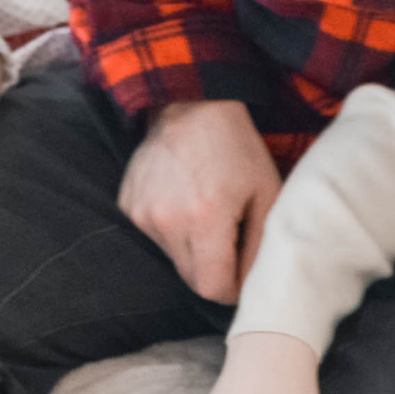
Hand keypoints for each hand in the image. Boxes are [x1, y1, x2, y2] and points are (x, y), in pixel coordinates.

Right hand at [119, 99, 281, 303]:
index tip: (241, 271)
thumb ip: (261, 246)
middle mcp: (167, 220)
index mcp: (206, 218)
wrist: (191, 104)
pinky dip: (171, 230)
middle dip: (213, 270)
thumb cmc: (237, 148)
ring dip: (191, 250)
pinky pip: (154, 238)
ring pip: (172, 259)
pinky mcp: (127, 205)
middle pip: (190, 280)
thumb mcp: (267, 193)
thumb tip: (251, 286)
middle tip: (228, 239)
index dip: (231, 288)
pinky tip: (183, 201)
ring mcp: (142, 213)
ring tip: (205, 213)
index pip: (211, 288)